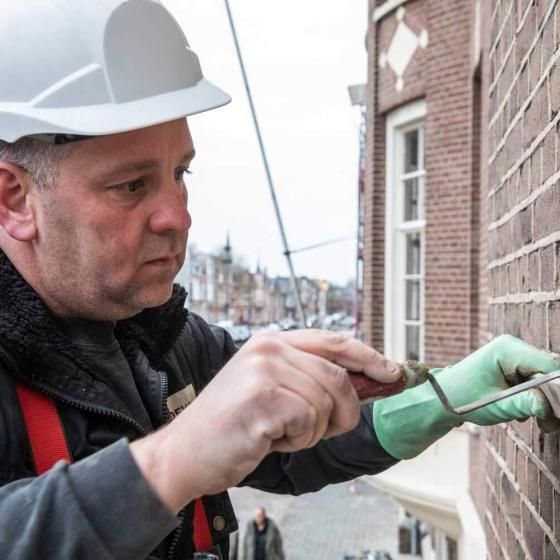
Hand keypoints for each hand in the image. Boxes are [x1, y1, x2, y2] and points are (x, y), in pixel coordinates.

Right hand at [131, 329, 399, 512]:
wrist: (185, 451)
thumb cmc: (232, 426)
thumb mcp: (272, 389)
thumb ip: (311, 378)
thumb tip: (366, 382)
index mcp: (273, 341)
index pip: (334, 342)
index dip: (369, 356)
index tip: (391, 373)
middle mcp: (270, 348)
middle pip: (339, 379)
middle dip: (341, 413)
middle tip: (318, 430)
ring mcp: (265, 369)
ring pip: (326, 404)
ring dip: (311, 431)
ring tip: (279, 432)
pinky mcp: (263, 397)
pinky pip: (308, 422)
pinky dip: (296, 440)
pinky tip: (268, 438)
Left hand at [373, 334, 558, 459]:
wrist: (444, 399)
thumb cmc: (464, 399)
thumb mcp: (496, 405)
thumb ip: (525, 404)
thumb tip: (548, 406)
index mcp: (508, 349)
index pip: (548, 366)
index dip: (556, 390)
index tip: (555, 413)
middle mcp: (513, 347)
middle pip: (548, 372)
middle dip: (551, 399)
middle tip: (549, 425)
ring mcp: (514, 355)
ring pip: (544, 379)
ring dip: (544, 402)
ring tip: (538, 422)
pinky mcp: (514, 366)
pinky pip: (536, 381)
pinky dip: (535, 399)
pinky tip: (525, 412)